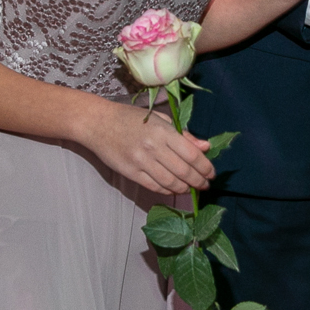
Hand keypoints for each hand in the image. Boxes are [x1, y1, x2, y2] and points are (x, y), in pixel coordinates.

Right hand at [88, 99, 214, 194]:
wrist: (98, 124)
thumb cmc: (130, 119)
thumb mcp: (160, 119)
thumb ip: (184, 135)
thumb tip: (205, 147)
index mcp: (163, 132)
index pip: (192, 154)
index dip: (205, 167)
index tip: (212, 173)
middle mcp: (154, 148)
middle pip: (184, 171)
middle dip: (199, 181)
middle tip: (205, 185)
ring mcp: (141, 162)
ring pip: (170, 182)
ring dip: (185, 188)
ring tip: (191, 188)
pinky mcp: (130, 173)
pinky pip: (154, 186)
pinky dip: (167, 190)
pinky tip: (174, 189)